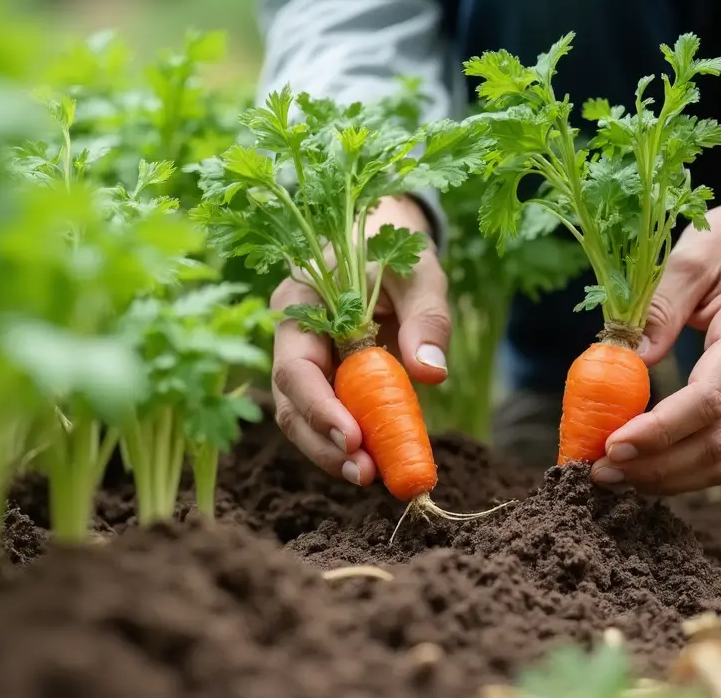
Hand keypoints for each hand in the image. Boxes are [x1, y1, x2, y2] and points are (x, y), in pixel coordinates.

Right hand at [270, 196, 449, 485]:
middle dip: (323, 443)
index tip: (353, 438)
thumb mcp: (420, 272)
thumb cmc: (398, 252)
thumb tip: (431, 372)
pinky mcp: (325, 383)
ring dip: (333, 453)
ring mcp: (305, 364)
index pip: (294, 367)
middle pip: (290, 404)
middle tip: (366, 472)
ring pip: (303, 421)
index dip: (319, 408)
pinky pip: (328, 419)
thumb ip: (426, 316)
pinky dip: (349, 444)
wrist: (384, 245)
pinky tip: (378, 460)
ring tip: (374, 476)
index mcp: (299, 303)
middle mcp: (291, 338)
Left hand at [591, 141, 720, 493]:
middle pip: (716, 444)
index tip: (610, 444)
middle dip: (654, 467)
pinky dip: (688, 469)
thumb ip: (660, 305)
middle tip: (598, 470)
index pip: (708, 400)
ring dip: (668, 478)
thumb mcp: (695, 253)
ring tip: (615, 476)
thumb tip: (624, 359)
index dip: (658, 432)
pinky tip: (648, 467)